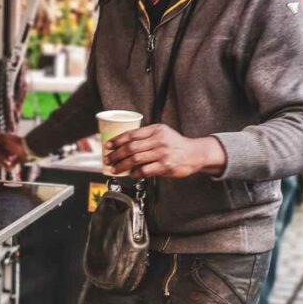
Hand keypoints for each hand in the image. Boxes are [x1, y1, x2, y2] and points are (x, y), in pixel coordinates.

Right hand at [0, 132, 29, 167]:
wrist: (31, 149)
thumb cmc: (18, 143)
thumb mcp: (5, 138)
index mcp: (7, 140)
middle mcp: (11, 145)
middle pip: (0, 151)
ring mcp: (15, 152)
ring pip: (6, 157)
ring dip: (1, 162)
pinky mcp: (20, 158)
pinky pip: (14, 163)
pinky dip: (11, 166)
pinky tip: (9, 167)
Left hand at [106, 124, 225, 177]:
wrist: (194, 153)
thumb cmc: (175, 144)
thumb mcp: (162, 133)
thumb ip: (146, 136)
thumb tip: (123, 144)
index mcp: (156, 130)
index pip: (131, 134)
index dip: (117, 140)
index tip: (107, 146)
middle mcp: (158, 140)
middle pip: (130, 148)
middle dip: (116, 155)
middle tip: (108, 160)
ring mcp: (162, 154)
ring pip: (135, 160)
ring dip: (122, 165)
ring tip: (115, 169)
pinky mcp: (165, 166)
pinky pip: (144, 170)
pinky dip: (135, 173)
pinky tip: (130, 174)